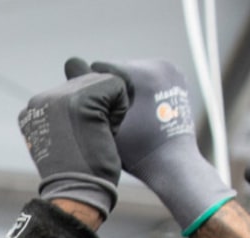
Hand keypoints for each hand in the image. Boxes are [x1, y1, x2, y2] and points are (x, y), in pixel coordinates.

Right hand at [15, 71, 129, 216]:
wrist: (78, 194)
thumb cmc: (78, 173)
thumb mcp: (65, 136)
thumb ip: (67, 105)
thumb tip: (75, 62)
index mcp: (33, 108)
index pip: (78, 91)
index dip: (88, 116)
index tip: (78, 142)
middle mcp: (42, 98)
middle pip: (92, 84)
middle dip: (100, 110)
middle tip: (88, 141)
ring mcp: (60, 96)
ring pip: (105, 84)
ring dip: (109, 111)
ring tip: (95, 136)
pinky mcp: (83, 98)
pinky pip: (118, 87)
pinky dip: (119, 111)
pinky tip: (104, 132)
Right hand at [69, 57, 233, 230]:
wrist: (173, 162)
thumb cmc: (135, 148)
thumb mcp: (105, 121)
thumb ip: (87, 93)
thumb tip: (72, 63)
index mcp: (142, 72)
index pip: (102, 69)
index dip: (93, 89)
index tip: (93, 108)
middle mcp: (160, 65)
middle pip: (120, 70)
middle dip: (111, 87)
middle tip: (107, 112)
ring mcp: (171, 71)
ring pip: (134, 74)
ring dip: (125, 89)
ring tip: (122, 112)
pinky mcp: (177, 79)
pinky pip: (149, 79)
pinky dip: (142, 91)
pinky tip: (137, 110)